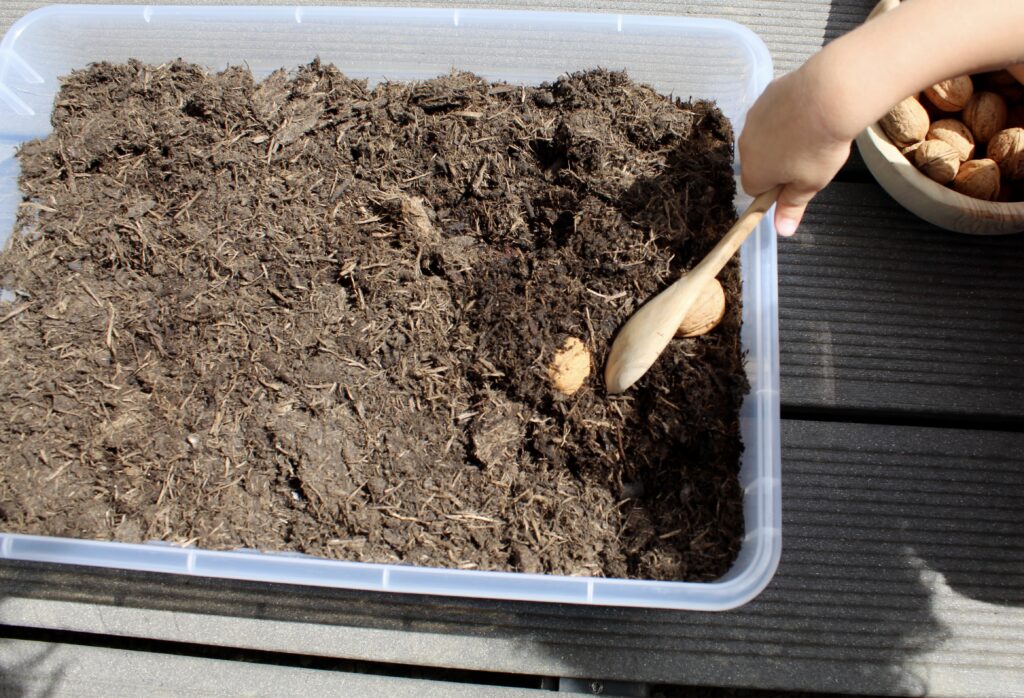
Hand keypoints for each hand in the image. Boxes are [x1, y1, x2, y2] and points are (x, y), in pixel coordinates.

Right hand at [738, 64, 852, 236]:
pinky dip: (787, 114)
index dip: (776, 188)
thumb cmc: (819, 147)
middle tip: (809, 158)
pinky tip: (809, 110)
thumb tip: (782, 231)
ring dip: (781, 137)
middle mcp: (745, 143)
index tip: (797, 182)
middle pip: (757, 160)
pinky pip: (773, 111)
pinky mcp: (766, 93)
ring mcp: (754, 116)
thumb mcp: (811, 184)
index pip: (755, 189)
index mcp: (753, 170)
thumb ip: (792, 206)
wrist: (829, 94)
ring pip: (764, 134)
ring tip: (812, 132)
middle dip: (777, 162)